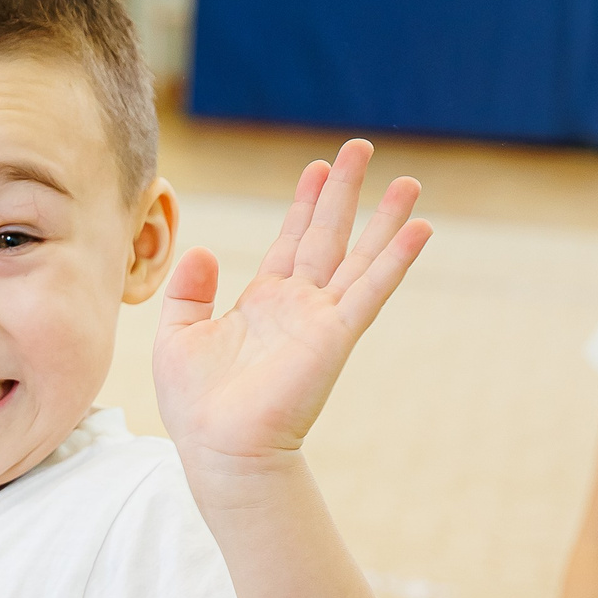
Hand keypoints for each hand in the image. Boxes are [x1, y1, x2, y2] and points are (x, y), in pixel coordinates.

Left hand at [154, 140, 429, 486]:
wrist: (219, 449)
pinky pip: (371, 289)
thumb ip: (188, 291)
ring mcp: (320, 320)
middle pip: (327, 236)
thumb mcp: (177, 336)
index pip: (290, 242)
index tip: (318, 168)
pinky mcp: (335, 336)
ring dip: (384, 220)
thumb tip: (202, 249)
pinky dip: (395, 259)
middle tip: (361, 148)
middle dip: (344, 192)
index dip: (304, 204)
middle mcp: (297, 306)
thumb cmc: (196, 406)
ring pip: (359, 256)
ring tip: (408, 183)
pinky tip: (420, 229)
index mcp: (262, 304)